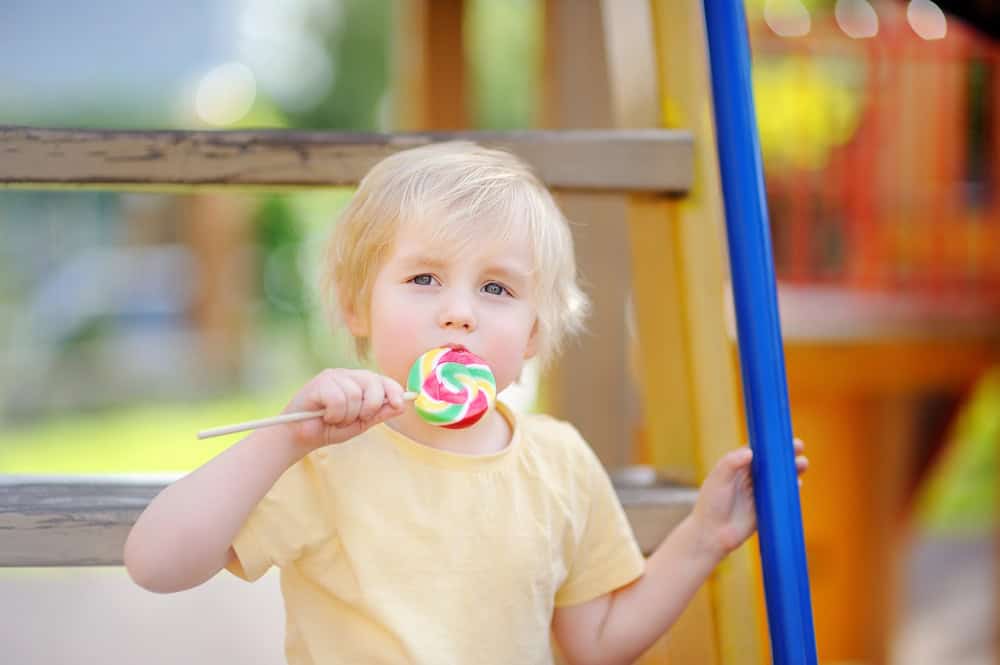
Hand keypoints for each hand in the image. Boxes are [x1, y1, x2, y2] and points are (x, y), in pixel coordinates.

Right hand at [281, 368, 406, 449]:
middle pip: (373, 383)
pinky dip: (335, 414)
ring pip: (356, 394)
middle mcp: (347, 376)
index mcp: (359, 383)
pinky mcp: (319, 382)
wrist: (300, 437)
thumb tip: (402, 406)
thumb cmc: (328, 429)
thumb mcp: (359, 424)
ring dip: (347, 415)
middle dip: (370, 406)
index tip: (399, 404)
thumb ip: (379, 414)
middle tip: (356, 419)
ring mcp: (333, 377)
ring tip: (335, 419)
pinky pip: (339, 399)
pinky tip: (326, 417)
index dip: (394, 391)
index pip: (382, 380)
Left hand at [690, 438, 807, 561]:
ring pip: (778, 478)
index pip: (756, 451)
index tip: (782, 437)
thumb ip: (731, 463)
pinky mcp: (765, 508)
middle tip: (799, 446)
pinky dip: (790, 490)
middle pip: (770, 463)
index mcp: (736, 468)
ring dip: (791, 470)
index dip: (769, 444)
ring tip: (803, 463)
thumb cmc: (710, 505)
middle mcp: (748, 479)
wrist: (712, 535)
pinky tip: (798, 484)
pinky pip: (780, 496)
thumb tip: (751, 452)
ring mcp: (757, 493)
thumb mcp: (717, 480)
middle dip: (784, 455)